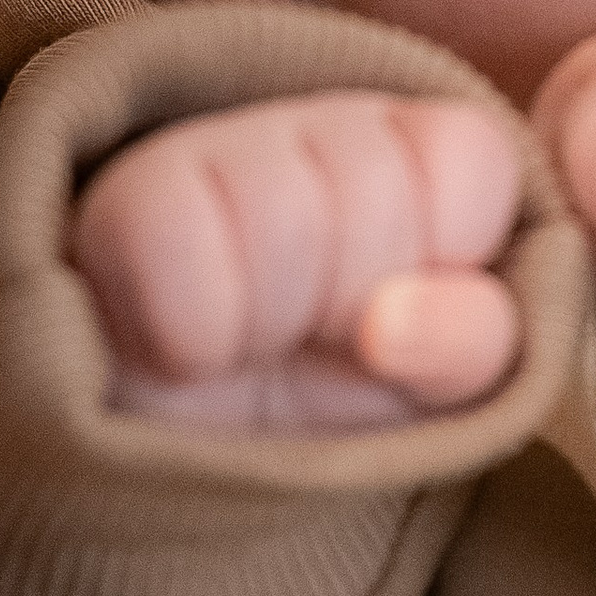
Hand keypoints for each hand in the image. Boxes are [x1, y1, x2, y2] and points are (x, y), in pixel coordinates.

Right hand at [70, 93, 522, 433]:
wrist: (181, 473)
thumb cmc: (320, 413)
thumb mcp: (428, 386)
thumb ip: (470, 338)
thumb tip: (388, 322)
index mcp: (406, 149)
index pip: (473, 154)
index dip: (446, 261)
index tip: (398, 313)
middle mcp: (315, 121)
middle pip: (377, 191)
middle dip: (351, 302)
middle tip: (304, 335)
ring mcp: (213, 144)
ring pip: (284, 214)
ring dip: (268, 322)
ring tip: (243, 343)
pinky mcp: (123, 199)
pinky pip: (172, 234)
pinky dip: (189, 329)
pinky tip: (180, 347)